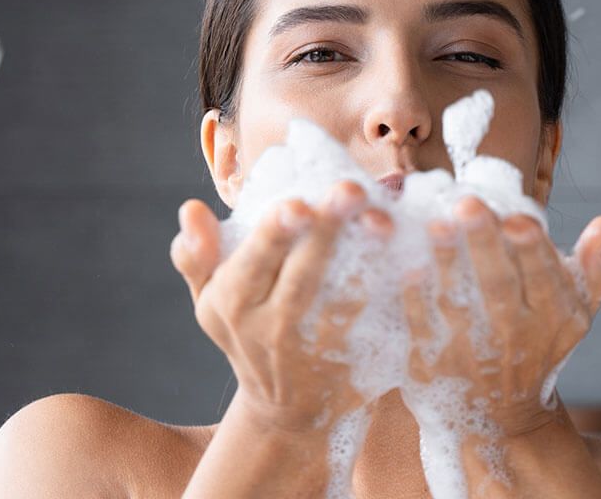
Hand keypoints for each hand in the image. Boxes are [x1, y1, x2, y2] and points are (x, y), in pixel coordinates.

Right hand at [170, 181, 394, 432]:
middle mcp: (272, 327)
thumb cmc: (245, 331)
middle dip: (326, 233)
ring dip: (367, 258)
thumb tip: (190, 209)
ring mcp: (317, 345)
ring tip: (385, 218)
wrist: (286, 409)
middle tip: (349, 191)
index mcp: (231, 303)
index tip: (296, 203)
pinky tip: (410, 256)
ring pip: (344, 299)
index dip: (273, 235)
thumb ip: (195, 255)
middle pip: (302, 277)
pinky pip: (374, 322)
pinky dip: (392, 290)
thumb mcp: (209, 299)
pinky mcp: (356, 357)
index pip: (251, 264)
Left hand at [401, 197, 600, 436]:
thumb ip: (600, 268)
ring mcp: (470, 350)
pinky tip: (409, 268)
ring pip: (458, 301)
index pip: (544, 277)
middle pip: (498, 285)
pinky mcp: (431, 362)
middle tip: (468, 203)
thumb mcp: (579, 311)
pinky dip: (416, 300)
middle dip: (484, 243)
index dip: (532, 249)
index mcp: (552, 315)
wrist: (502, 419)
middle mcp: (513, 335)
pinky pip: (422, 326)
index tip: (519, 218)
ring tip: (438, 224)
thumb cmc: (540, 344)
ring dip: (447, 262)